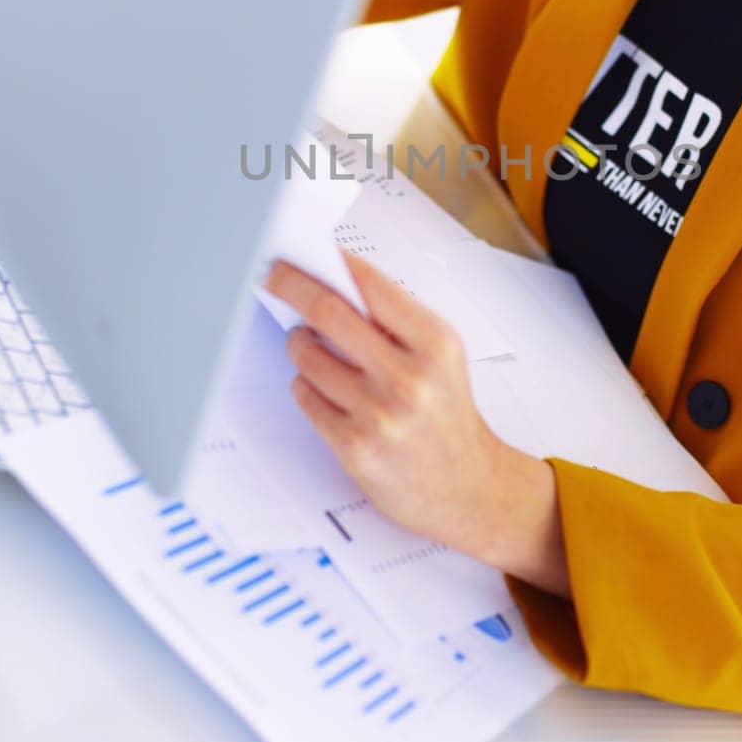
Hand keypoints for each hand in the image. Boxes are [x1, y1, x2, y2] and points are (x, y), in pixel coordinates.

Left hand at [262, 252, 569, 592]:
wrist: (468, 487)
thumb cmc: (448, 415)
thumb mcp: (442, 357)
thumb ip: (396, 321)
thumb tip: (334, 281)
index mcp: (436, 343)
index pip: (370, 285)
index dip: (330, 264)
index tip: (304, 254)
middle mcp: (410, 377)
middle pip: (328, 313)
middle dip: (291, 286)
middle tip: (273, 277)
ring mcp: (380, 414)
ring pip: (309, 356)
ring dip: (299, 343)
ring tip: (306, 343)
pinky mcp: (355, 447)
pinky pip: (306, 398)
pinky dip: (304, 384)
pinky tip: (319, 386)